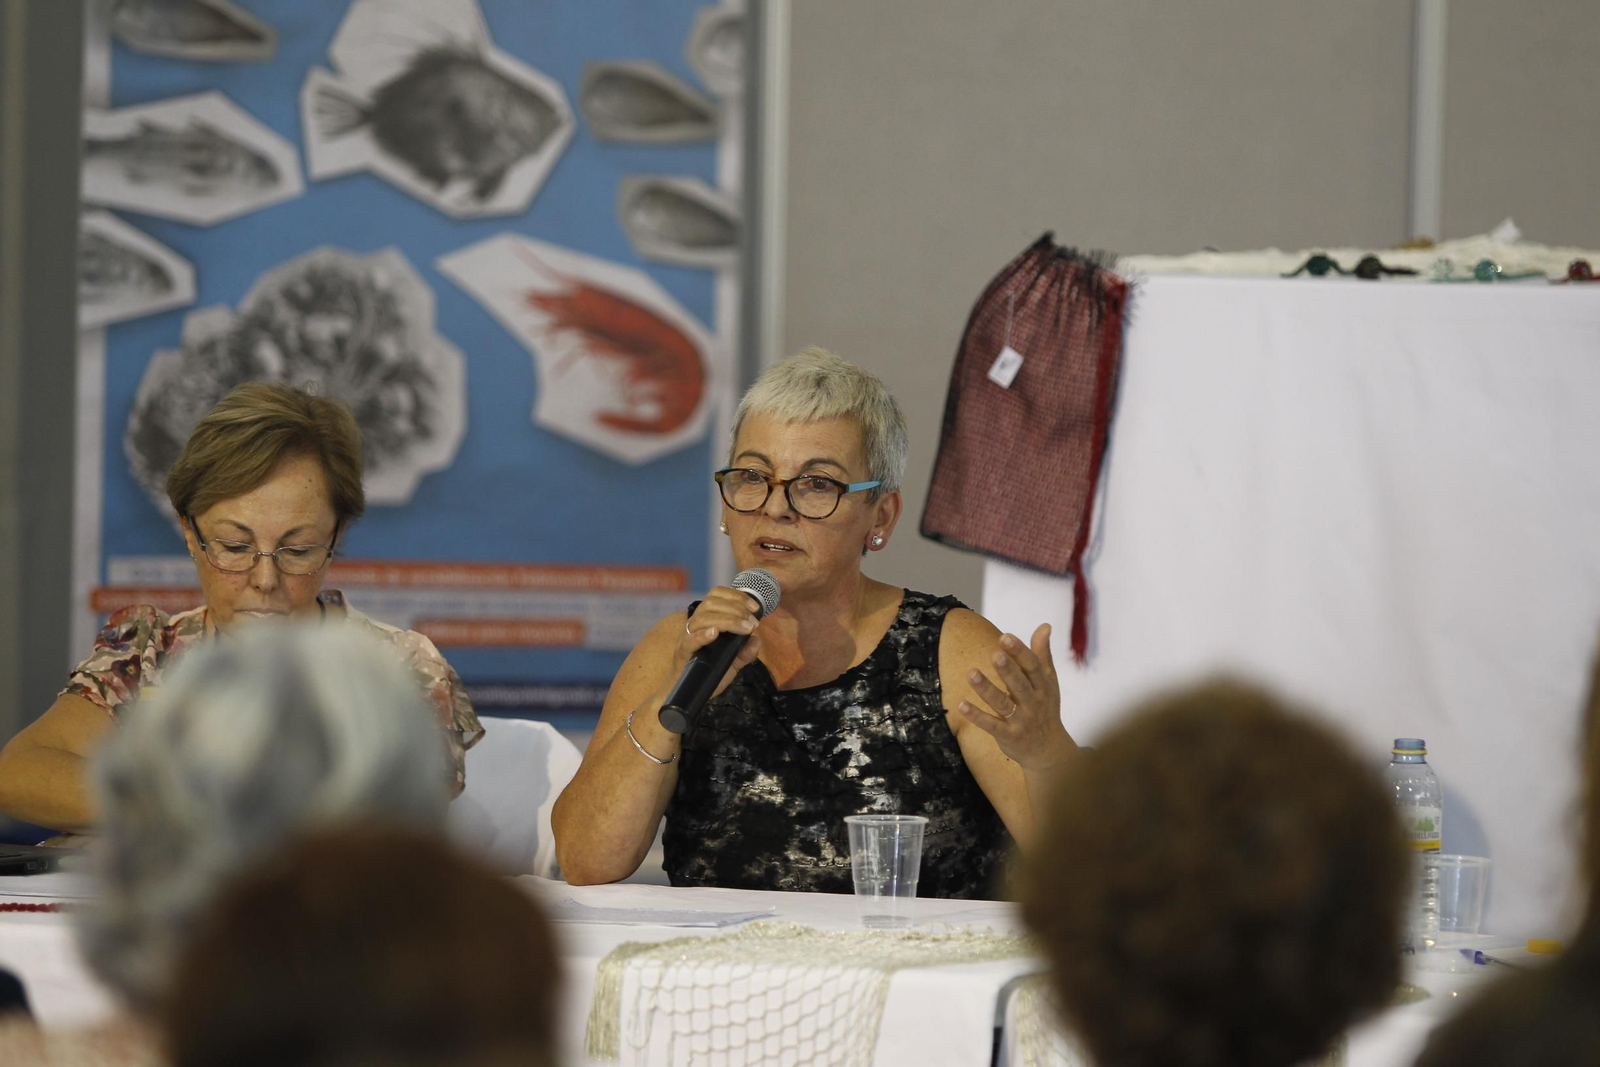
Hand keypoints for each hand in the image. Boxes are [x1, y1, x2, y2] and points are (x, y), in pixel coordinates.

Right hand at [675, 586, 763, 699]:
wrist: (689, 693)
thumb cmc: (708, 672)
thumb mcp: (732, 662)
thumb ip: (744, 653)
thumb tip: (757, 641)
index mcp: (706, 619)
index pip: (716, 596)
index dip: (735, 596)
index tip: (755, 607)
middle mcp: (695, 624)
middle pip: (711, 604)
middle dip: (736, 609)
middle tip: (753, 623)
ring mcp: (687, 637)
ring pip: (703, 618)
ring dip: (728, 620)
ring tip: (745, 628)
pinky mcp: (683, 652)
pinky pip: (690, 640)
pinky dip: (702, 635)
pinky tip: (714, 633)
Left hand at [956, 623, 1074, 769]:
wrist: (1048, 751)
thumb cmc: (1045, 708)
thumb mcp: (1048, 682)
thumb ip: (1042, 654)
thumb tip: (1044, 625)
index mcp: (1043, 687)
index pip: (1032, 667)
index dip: (1020, 652)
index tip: (1005, 637)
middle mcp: (1033, 703)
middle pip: (1019, 684)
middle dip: (1007, 669)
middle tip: (994, 654)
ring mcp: (1020, 720)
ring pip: (1002, 703)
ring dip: (986, 689)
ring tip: (971, 673)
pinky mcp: (1008, 736)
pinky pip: (991, 725)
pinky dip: (976, 716)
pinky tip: (961, 704)